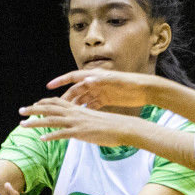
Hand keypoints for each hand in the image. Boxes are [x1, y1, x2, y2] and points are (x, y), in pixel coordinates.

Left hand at [19, 98, 143, 147]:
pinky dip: (51, 135)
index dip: (43, 103)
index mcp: (78, 108)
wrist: (122, 127)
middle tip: (20, 111)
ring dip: (35, 122)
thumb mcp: (93, 120)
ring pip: (51, 120)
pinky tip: (41, 139)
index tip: (33, 106)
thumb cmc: (110, 125)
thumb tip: (75, 127)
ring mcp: (77, 122)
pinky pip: (62, 133)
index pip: (56, 103)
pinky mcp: (81, 132)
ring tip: (22, 124)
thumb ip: (82, 121)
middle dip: (33, 109)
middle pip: (49, 108)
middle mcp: (75, 113)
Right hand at [46, 68, 160, 109]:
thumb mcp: (115, 82)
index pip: (74, 77)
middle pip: (76, 90)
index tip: (49, 86)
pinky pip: (91, 105)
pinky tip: (80, 118)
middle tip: (56, 108)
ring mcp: (100, 91)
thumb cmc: (131, 84)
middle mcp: (95, 82)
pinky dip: (85, 110)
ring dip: (74, 106)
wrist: (145, 90)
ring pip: (82, 99)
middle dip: (65, 98)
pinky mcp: (105, 99)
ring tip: (66, 115)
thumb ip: (101, 81)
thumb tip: (86, 81)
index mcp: (95, 76)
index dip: (61, 81)